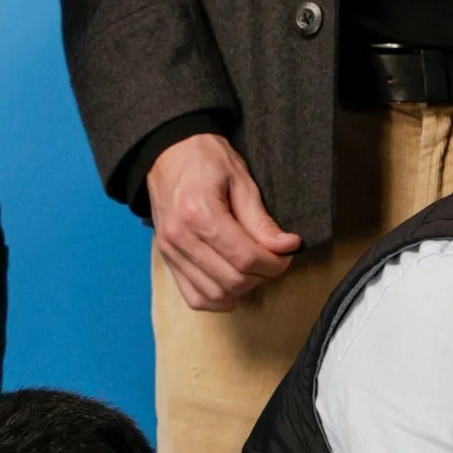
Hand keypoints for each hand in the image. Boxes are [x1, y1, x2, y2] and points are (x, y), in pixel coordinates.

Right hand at [147, 132, 301, 310]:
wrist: (166, 153)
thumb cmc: (205, 159)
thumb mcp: (240, 180)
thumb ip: (261, 220)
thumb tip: (286, 247)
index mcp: (199, 212)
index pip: (245, 258)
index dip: (274, 263)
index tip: (286, 253)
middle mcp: (180, 237)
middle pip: (232, 280)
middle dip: (262, 275)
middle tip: (273, 259)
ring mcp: (170, 251)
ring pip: (215, 294)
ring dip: (242, 289)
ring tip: (252, 268)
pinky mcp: (167, 259)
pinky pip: (194, 297)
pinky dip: (217, 299)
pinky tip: (232, 285)